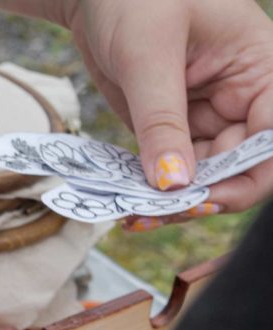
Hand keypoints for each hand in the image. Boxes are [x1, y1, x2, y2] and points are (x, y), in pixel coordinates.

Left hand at [52, 0, 272, 219]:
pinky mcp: (173, 126)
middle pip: (241, 166)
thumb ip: (161, 121)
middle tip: (151, 216)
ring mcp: (208, 114)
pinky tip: (126, 205)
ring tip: (131, 216)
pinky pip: (171, 168)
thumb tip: (174, 184)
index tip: (201, 200)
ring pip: (205, 175)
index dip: (247, 176)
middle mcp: (242, 96)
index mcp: (260, 68)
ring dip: (173, 201)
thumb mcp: (147, 55)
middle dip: (202, 198)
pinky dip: (152, 190)